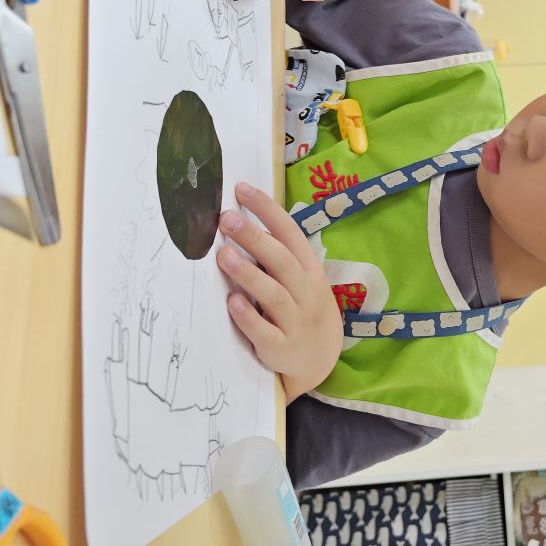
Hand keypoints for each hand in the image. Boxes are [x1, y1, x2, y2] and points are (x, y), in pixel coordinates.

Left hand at [217, 182, 343, 402]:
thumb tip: (242, 220)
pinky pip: (264, 331)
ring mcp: (296, 321)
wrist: (318, 360)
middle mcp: (306, 293)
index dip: (268, 210)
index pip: (291, 233)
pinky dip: (249, 317)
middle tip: (225, 219)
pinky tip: (232, 303)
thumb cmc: (302, 310)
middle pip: (281, 261)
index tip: (241, 189)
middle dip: (254, 238)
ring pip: (273, 294)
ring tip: (223, 256)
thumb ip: (279, 257)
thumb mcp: (302, 280)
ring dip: (248, 274)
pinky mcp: (280, 347)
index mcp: (311, 270)